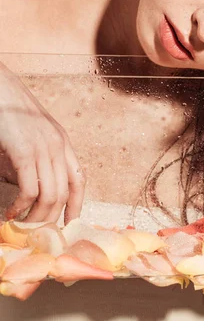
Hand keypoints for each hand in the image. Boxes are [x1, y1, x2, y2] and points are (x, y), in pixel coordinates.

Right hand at [0, 63, 85, 223]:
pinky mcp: (24, 150)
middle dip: (51, 218)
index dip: (77, 205)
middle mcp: (58, 145)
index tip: (68, 225)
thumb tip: (31, 191)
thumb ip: (36, 159)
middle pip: (65, 193)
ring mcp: (43, 147)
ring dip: (36, 217)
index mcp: (62, 141)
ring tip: (22, 225)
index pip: (79, 179)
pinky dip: (21, 206)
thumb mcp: (31, 135)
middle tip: (36, 232)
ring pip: (50, 195)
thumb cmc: (10, 113)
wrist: (0, 88)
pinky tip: (12, 212)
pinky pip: (30, 189)